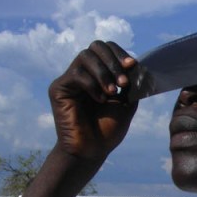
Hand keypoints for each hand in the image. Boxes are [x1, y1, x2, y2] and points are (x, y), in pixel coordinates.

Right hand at [48, 41, 137, 160]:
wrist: (93, 150)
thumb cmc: (108, 130)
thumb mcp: (126, 104)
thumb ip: (131, 84)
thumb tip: (137, 66)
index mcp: (100, 74)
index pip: (107, 50)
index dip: (119, 53)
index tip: (132, 65)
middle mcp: (84, 72)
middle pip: (95, 46)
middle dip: (113, 60)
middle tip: (123, 82)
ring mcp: (70, 79)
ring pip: (85, 57)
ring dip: (104, 73)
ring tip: (113, 92)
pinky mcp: (59, 88)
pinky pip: (76, 74)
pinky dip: (92, 85)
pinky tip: (100, 99)